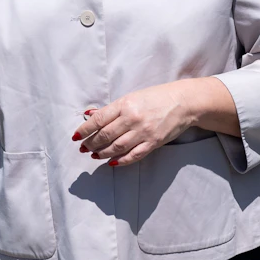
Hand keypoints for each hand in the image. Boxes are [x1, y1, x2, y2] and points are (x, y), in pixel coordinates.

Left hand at [74, 78, 236, 166]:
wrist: (183, 102)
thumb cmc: (156, 97)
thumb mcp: (132, 97)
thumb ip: (111, 109)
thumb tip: (90, 115)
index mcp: (125, 105)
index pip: (98, 120)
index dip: (84, 130)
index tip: (76, 136)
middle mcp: (132, 119)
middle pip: (105, 136)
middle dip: (91, 144)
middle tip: (83, 148)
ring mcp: (143, 132)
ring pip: (116, 147)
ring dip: (102, 153)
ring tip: (93, 155)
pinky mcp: (153, 142)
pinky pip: (133, 155)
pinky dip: (120, 161)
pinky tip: (111, 162)